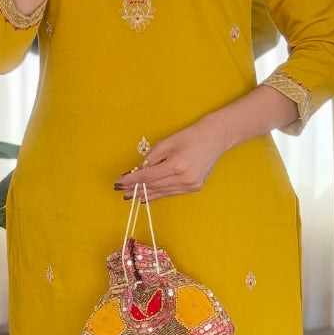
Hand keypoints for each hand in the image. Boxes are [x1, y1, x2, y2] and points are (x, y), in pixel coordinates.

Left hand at [113, 119, 227, 201]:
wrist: (215, 138)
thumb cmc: (189, 136)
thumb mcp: (166, 143)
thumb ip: (150, 159)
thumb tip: (136, 172)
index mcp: (176, 165)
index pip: (148, 176)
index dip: (131, 181)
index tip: (118, 183)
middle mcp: (184, 178)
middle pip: (154, 186)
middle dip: (135, 189)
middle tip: (120, 191)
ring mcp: (190, 185)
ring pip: (162, 192)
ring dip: (145, 194)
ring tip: (131, 196)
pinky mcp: (194, 188)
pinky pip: (171, 193)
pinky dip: (158, 195)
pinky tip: (147, 197)